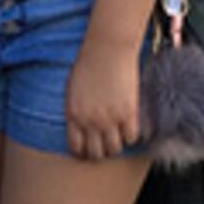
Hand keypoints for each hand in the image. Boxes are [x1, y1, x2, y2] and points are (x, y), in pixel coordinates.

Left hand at [66, 41, 141, 162]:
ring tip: (118, 137)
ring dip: (116, 145)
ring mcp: (110, 119)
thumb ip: (76, 111)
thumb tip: (81, 125)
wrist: (107, 50)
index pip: (77, 148)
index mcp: (73, 116)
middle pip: (96, 154)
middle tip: (105, 145)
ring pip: (114, 149)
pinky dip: (131, 136)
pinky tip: (130, 127)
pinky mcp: (128, 113)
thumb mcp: (72, 90)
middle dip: (100, 152)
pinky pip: (131, 138)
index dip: (83, 152)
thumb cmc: (88, 64)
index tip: (89, 149)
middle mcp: (90, 122)